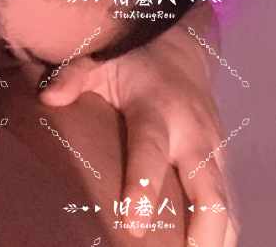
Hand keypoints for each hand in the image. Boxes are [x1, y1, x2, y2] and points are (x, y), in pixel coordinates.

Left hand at [39, 8, 237, 246]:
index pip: (151, 150)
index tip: (135, 225)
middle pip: (207, 189)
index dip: (143, 186)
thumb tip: (47, 98)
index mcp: (157, 109)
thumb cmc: (130, 61)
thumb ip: (73, 77)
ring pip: (225, 202)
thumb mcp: (100, 61)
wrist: (180, 49)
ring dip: (217, 238)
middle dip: (201, 230)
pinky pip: (228, 201)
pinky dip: (223, 230)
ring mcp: (214, 148)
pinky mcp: (223, 160)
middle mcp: (192, 133)